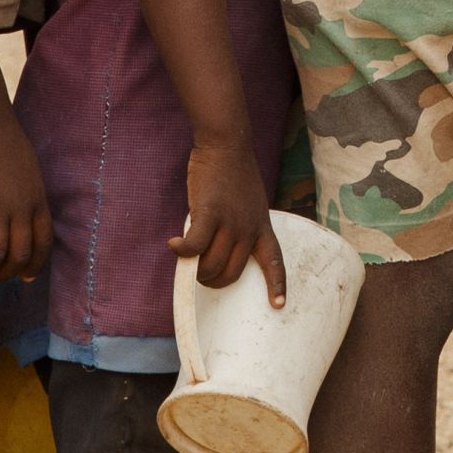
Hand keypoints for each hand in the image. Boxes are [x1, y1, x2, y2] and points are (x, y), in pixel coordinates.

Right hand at [0, 122, 54, 282]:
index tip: (26, 277)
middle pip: (18, 255)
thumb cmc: (4, 142)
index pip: (44, 243)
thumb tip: (21, 219)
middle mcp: (20, 208)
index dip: (35, 265)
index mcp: (37, 200)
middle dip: (4, 274)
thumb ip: (28, 198)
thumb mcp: (30, 173)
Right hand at [176, 137, 283, 300]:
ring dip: (196, 269)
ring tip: (186, 261)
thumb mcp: (250, 203)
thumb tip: (218, 249)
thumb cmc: (235, 174)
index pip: (274, 261)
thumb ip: (240, 227)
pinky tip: (173, 244)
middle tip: (201, 276)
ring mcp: (231, 222)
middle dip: (214, 281)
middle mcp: (249, 229)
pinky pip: (195, 244)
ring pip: (212, 264)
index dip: (276, 285)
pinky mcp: (210, 213)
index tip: (279, 306)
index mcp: (262, 227)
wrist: (227, 146)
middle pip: (232, 272)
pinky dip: (182, 250)